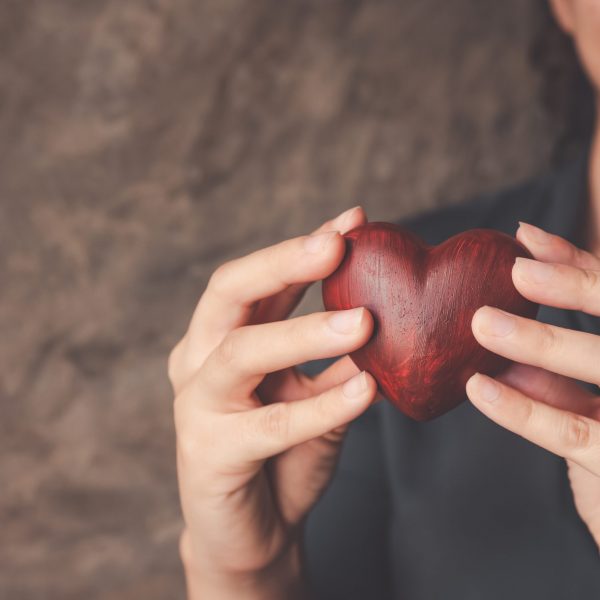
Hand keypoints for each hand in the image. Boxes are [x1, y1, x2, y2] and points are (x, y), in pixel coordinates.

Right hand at [168, 206, 378, 598]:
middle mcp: (198, 361)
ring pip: (242, 352)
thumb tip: (381, 312)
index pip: (258, 280)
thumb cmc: (283, 460)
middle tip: (337, 244)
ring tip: (362, 321)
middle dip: (283, 262)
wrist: (253, 536)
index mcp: (223, 339)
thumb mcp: (315, 399)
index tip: (353, 221)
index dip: (302, 248)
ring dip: (304, 331)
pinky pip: (270, 424)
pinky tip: (365, 391)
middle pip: (228, 292)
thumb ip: (336, 360)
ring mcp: (196, 406)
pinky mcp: (207, 454)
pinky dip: (321, 405)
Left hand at [466, 221, 599, 547]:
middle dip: (577, 287)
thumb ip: (562, 365)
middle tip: (517, 270)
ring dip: (543, 343)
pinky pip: (571, 431)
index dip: (577, 266)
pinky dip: (524, 410)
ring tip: (482, 323)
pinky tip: (480, 389)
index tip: (527, 240)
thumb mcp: (593, 399)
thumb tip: (505, 323)